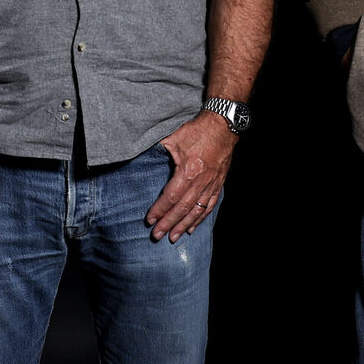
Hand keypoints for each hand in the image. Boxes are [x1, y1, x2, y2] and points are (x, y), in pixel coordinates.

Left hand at [145, 112, 236, 242]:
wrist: (223, 126)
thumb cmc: (198, 130)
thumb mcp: (174, 137)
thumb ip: (158, 149)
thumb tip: (140, 154)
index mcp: (188, 170)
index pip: (171, 196)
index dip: (160, 209)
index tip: (150, 220)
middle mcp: (201, 181)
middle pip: (183, 208)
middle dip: (169, 223)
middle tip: (157, 236)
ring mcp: (211, 184)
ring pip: (197, 210)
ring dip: (184, 225)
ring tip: (173, 237)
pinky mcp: (218, 184)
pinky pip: (209, 206)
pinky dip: (200, 218)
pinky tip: (192, 227)